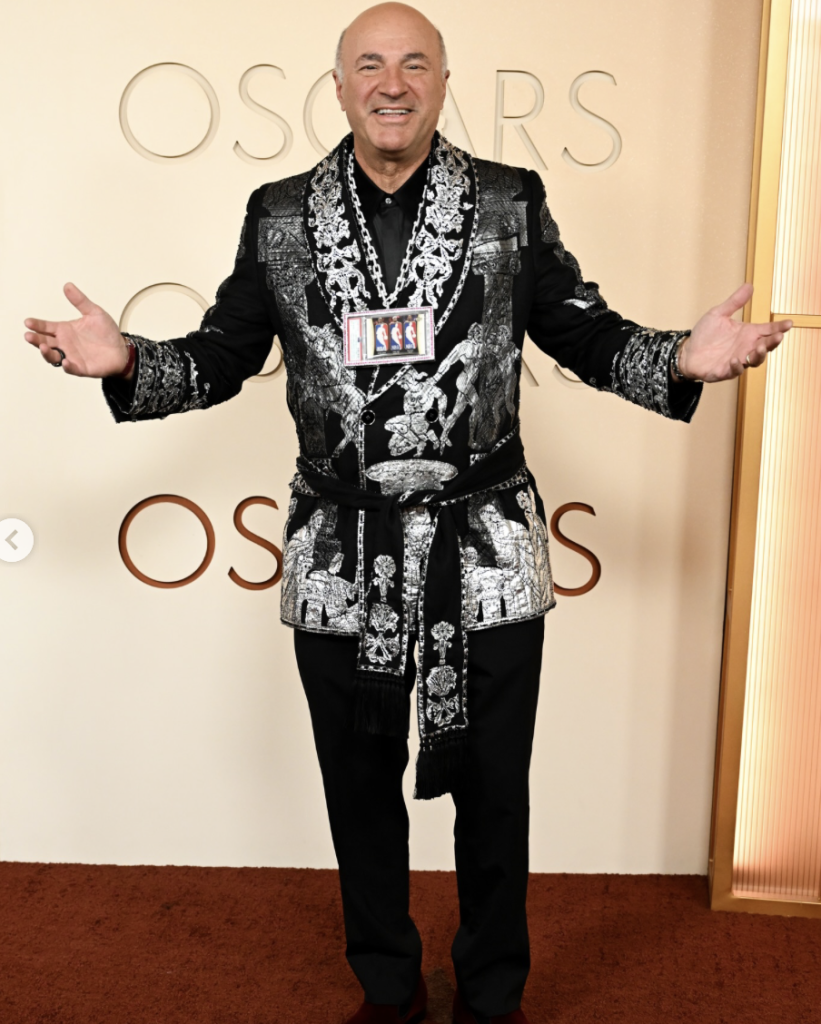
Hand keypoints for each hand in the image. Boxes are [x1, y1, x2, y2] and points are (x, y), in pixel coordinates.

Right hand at [24, 283, 130, 377]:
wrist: (122, 349)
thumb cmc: (107, 333)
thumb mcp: (94, 313)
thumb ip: (80, 301)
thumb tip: (68, 286)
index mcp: (65, 330)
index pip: (46, 327)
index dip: (37, 325)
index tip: (28, 322)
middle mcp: (65, 344)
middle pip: (45, 342)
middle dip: (35, 339)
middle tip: (29, 335)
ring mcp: (72, 356)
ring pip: (53, 357)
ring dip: (46, 353)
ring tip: (43, 346)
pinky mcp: (82, 368)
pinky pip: (72, 369)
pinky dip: (67, 366)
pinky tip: (65, 361)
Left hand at [677, 283, 791, 382]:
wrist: (687, 352)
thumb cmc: (705, 335)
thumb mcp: (718, 314)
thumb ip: (734, 302)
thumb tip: (749, 286)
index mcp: (747, 333)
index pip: (768, 330)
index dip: (779, 327)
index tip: (789, 323)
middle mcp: (745, 347)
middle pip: (766, 346)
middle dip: (773, 342)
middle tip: (779, 336)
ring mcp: (737, 360)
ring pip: (754, 360)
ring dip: (759, 355)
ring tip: (760, 347)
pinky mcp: (724, 371)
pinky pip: (734, 371)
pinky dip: (737, 366)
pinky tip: (736, 359)